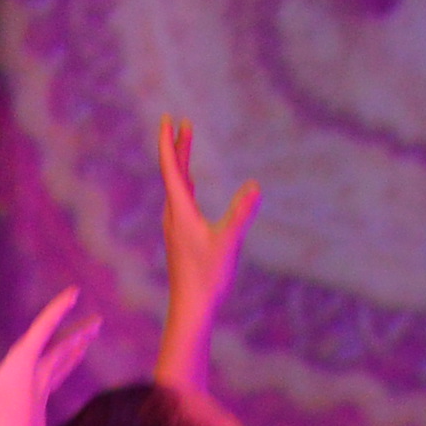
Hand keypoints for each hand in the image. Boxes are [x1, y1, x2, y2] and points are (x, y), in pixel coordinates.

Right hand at [0, 289, 96, 425]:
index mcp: (26, 359)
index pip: (45, 327)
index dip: (59, 308)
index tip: (75, 293)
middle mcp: (41, 369)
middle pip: (65, 345)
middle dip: (80, 330)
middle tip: (98, 320)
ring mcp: (45, 384)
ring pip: (67, 359)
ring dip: (78, 345)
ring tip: (90, 335)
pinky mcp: (44, 395)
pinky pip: (61, 373)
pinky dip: (68, 362)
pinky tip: (72, 359)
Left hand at [157, 116, 259, 312]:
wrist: (192, 306)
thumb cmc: (208, 276)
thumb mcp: (229, 242)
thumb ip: (241, 213)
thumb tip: (256, 186)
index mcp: (180, 210)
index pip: (171, 167)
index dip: (170, 142)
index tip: (169, 119)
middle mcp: (173, 214)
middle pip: (173, 172)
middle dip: (179, 146)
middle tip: (183, 122)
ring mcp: (176, 225)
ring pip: (177, 185)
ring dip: (182, 163)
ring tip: (186, 144)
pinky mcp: (182, 235)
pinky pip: (182, 199)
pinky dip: (186, 183)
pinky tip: (192, 187)